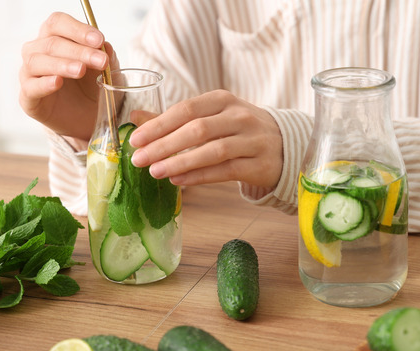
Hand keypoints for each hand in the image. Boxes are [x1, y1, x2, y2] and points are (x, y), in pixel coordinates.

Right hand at [18, 12, 117, 142]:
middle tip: (100, 61)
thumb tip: (106, 47)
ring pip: (36, 62)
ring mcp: (30, 75)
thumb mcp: (105, 72)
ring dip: (61, 64)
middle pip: (51, 43)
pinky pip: (30, 88)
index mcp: (54, 38)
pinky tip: (57, 82)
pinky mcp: (28, 98)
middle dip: (79, 51)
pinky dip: (43, 84)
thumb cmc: (91, 88)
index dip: (77, 29)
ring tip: (80, 70)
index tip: (99, 40)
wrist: (87, 119)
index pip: (58, 23)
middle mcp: (37, 53)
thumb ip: (105, 58)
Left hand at [129, 90, 283, 189]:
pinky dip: (200, 176)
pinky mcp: (259, 164)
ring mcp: (252, 140)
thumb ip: (175, 119)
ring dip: (180, 162)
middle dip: (164, 145)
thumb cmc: (238, 131)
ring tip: (156, 172)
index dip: (158, 125)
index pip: (186, 109)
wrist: (283, 146)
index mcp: (222, 100)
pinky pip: (226, 171)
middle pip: (197, 129)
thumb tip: (135, 117)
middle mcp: (239, 117)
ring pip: (212, 151)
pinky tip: (179, 181)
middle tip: (139, 160)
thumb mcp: (211, 117)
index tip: (135, 140)